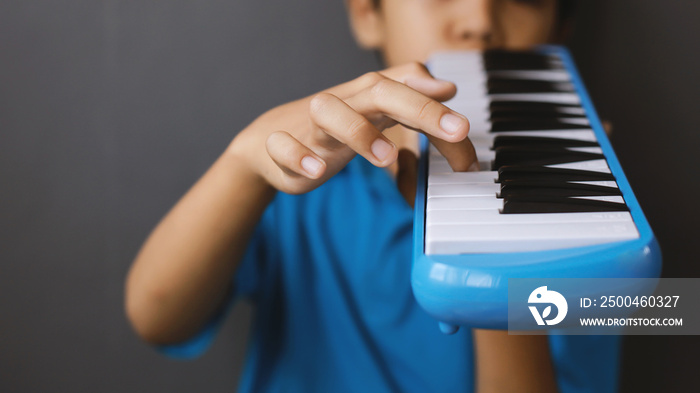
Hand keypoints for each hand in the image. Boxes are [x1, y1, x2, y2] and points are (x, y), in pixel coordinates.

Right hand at [228, 63, 476, 194]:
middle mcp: (345, 103)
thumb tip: (447, 88)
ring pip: (330, 111)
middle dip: (420, 108)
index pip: (409, 87)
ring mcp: (311, 124)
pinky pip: (285, 146)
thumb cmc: (331, 129)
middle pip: (381, 91)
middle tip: (456, 131)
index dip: (439, 105)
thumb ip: (413, 103)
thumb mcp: (374, 113)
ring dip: (359, 130)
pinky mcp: (282, 146)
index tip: (465, 132)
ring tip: (385, 156)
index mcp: (369, 96)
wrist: (267, 141)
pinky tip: (316, 171)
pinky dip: (298, 156)